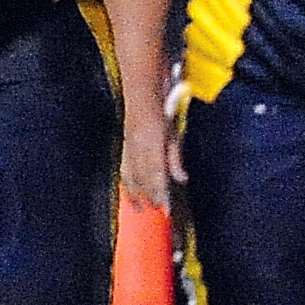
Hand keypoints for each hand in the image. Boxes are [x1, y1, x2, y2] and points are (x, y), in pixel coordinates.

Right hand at [120, 87, 188, 211]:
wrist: (141, 92)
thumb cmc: (160, 109)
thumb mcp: (174, 133)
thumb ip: (175, 158)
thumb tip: (181, 178)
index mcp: (153, 142)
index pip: (156, 174)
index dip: (160, 193)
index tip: (165, 208)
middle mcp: (138, 146)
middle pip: (143, 177)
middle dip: (149, 196)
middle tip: (156, 211)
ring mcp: (128, 146)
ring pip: (130, 175)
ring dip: (134, 193)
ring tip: (138, 207)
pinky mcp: (124, 145)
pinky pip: (124, 168)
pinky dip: (126, 181)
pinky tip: (129, 190)